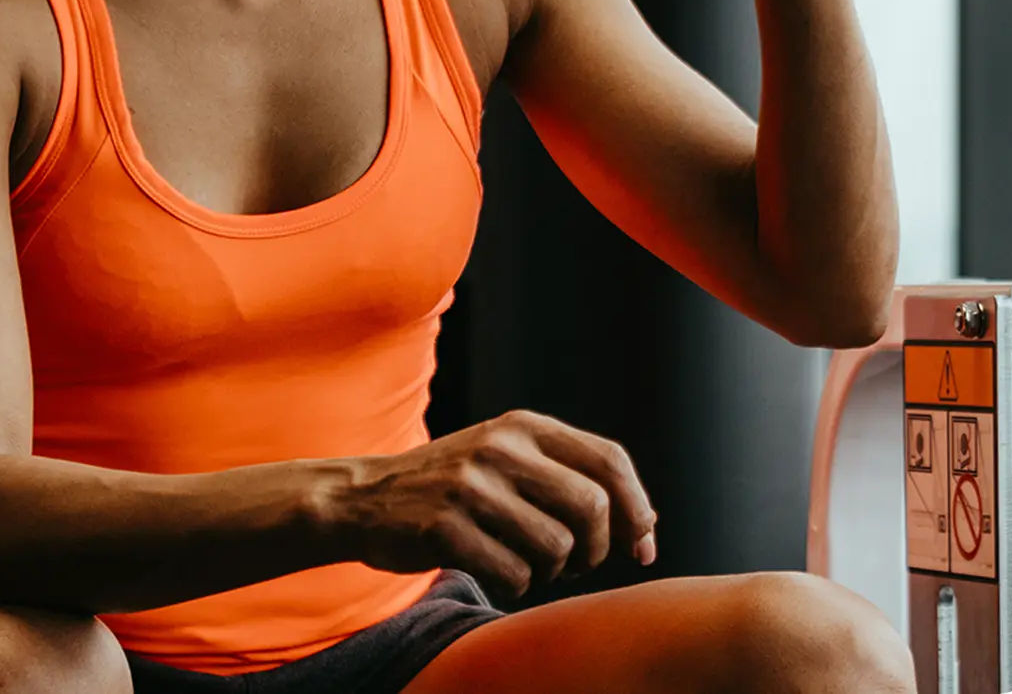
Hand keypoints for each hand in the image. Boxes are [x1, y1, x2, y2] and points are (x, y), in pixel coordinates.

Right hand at [332, 410, 657, 607]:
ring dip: (551, 572)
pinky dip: (515, 585)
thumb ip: (568, 475)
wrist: (365, 498)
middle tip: (574, 562)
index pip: (609, 460)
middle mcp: (499, 447)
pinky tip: (492, 569)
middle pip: (592, 507)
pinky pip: (515, 575)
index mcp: (522, 426)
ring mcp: (470, 485)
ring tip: (523, 561)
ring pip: (557, 548)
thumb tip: (646, 527)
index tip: (641, 545)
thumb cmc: (453, 485)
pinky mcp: (445, 526)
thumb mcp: (505, 456)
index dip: (638, 508)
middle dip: (596, 549)